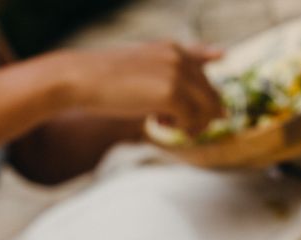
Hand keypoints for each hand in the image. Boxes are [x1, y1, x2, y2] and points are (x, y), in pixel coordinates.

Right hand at [63, 41, 223, 135]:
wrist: (83, 79)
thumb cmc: (105, 81)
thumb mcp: (139, 72)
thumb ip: (163, 76)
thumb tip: (182, 100)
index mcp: (172, 49)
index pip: (204, 63)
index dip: (210, 79)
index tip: (217, 72)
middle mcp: (179, 58)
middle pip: (212, 94)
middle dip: (200, 115)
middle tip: (176, 125)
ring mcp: (177, 75)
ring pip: (207, 109)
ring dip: (192, 125)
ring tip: (165, 125)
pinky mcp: (171, 94)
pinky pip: (192, 120)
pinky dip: (181, 129)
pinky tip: (159, 124)